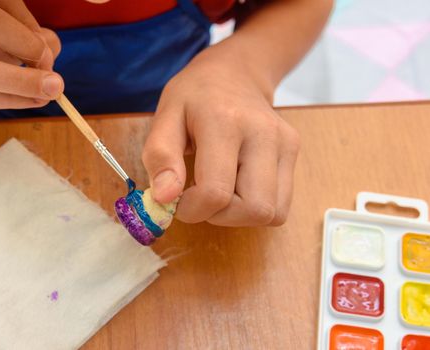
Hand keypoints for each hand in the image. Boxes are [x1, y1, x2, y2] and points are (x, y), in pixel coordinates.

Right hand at [0, 0, 62, 128]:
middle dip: (27, 44)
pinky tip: (34, 101)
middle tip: (47, 64)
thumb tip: (50, 53)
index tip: (44, 43)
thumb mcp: (4, 42)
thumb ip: (33, 40)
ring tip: (52, 90)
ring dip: (23, 81)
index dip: (27, 18)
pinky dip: (14, 100)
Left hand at [142, 40, 299, 226]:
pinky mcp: (294, 152)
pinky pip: (281, 206)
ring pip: (272, 213)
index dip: (191, 210)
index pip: (215, 192)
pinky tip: (238, 187)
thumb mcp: (165, 117)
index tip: (178, 199)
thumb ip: (160, 156)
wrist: (236, 72)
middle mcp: (263, 133)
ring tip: (220, 190)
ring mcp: (285, 143)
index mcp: (224, 122)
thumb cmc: (195, 96)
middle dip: (220, 216)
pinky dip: (256, 208)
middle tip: (201, 196)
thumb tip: (164, 198)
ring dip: (239, 215)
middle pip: (253, 209)